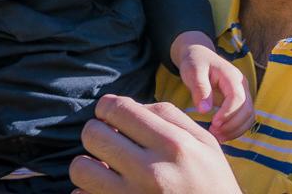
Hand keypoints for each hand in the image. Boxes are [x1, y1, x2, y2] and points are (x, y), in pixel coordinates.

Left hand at [69, 95, 241, 193]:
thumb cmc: (211, 181)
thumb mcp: (204, 142)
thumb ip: (169, 116)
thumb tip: (132, 105)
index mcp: (173, 144)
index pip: (118, 109)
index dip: (108, 107)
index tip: (112, 115)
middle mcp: (151, 171)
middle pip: (93, 134)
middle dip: (97, 132)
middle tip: (109, 140)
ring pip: (80, 168)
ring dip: (89, 164)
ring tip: (106, 166)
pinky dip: (89, 191)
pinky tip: (109, 189)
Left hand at [170, 30, 253, 140]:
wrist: (200, 56)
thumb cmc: (196, 62)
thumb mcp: (193, 71)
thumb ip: (199, 88)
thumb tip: (205, 110)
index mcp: (232, 76)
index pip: (238, 98)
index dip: (228, 114)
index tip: (213, 124)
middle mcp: (242, 85)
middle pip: (247, 110)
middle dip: (232, 125)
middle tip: (213, 134)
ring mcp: (243, 93)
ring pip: (249, 116)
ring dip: (236, 130)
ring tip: (217, 137)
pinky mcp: (240, 101)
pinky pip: (245, 119)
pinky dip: (236, 129)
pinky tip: (221, 134)